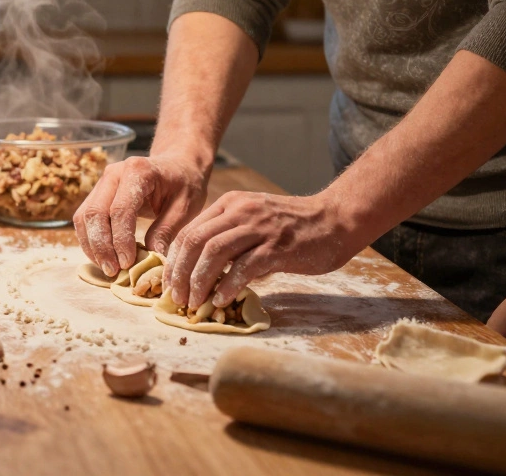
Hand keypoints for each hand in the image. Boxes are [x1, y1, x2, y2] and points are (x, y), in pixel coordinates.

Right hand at [73, 153, 209, 277]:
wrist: (177, 165)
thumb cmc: (184, 185)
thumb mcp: (186, 207)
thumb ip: (167, 230)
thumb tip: (152, 256)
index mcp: (138, 171)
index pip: (120, 209)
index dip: (121, 239)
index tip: (127, 263)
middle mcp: (114, 173)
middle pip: (95, 213)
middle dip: (101, 246)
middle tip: (113, 271)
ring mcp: (102, 182)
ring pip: (84, 217)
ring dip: (92, 245)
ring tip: (107, 268)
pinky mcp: (97, 193)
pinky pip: (84, 219)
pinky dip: (89, 240)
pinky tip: (102, 258)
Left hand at [163, 191, 359, 309]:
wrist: (335, 220)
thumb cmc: (292, 226)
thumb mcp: (253, 222)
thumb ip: (229, 238)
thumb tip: (202, 271)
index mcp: (230, 204)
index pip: (189, 231)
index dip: (174, 260)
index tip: (169, 283)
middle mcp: (241, 212)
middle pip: (196, 241)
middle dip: (180, 272)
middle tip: (177, 297)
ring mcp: (260, 228)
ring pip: (214, 252)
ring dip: (199, 280)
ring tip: (195, 301)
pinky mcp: (278, 247)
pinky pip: (245, 266)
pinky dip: (228, 285)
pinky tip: (222, 299)